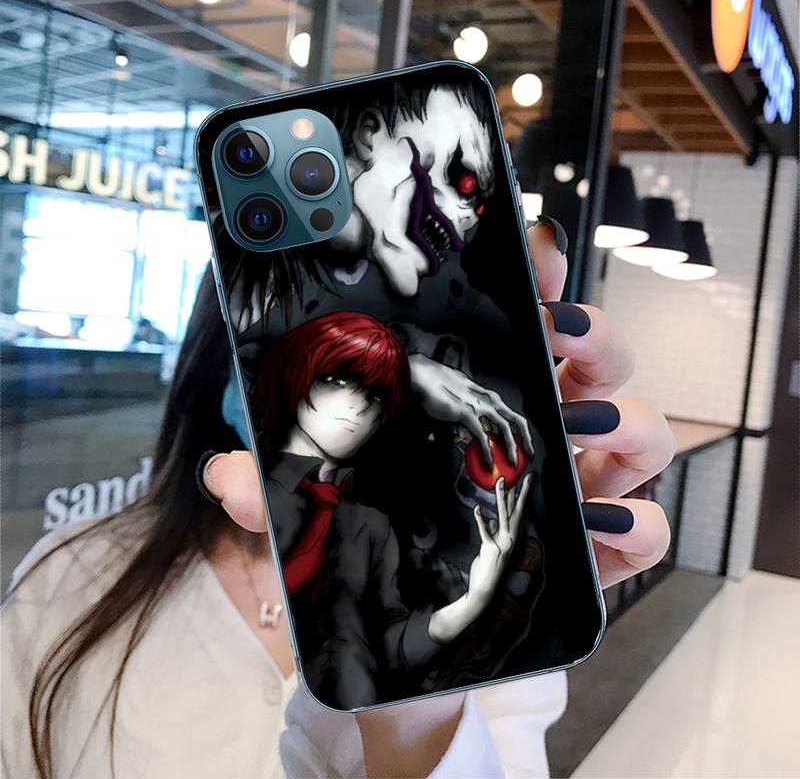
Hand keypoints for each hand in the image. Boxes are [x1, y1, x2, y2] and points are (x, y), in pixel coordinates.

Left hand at [200, 223, 673, 587]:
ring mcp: (577, 486)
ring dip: (629, 418)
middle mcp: (542, 430)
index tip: (532, 253)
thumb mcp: (318, 508)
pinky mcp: (596, 551)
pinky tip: (601, 522)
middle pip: (600, 358)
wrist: (398, 627)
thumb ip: (274, 490)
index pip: (526, 319)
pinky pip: (646, 526)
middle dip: (596, 335)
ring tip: (588, 422)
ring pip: (642, 429)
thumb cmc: (374, 542)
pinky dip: (638, 520)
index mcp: (482, 399)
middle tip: (562, 334)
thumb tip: (225, 471)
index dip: (540, 276)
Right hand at [408, 352, 533, 466]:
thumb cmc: (438, 386)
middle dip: (525, 439)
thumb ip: (466, 416)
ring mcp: (479, 406)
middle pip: (515, 420)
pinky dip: (488, 451)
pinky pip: (483, 437)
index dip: (519, 429)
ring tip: (512, 462)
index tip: (521, 441)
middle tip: (528, 453)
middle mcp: (488, 400)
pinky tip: (490, 461)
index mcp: (487, 395)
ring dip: (511, 448)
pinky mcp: (467, 413)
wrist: (424, 376)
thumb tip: (466, 433)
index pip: (510, 413)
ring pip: (504, 429)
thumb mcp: (458, 401)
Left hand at [467, 474, 531, 601]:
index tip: (524, 480)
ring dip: (502, 498)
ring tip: (501, 482)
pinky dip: (481, 520)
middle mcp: (509, 538)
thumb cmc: (488, 566)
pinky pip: (485, 532)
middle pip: (515, 511)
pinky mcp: (489, 548)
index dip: (520, 495)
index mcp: (511, 536)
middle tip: (525, 476)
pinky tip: (477, 508)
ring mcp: (500, 543)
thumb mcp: (492, 545)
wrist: (485, 588)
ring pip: (502, 516)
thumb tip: (491, 518)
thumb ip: (493, 531)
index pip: (517, 512)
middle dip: (520, 492)